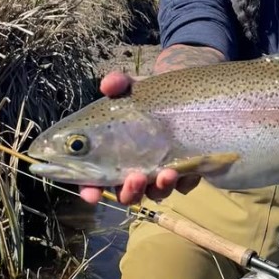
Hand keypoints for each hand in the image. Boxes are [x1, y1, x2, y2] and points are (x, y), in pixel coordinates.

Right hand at [79, 71, 198, 204]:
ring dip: (159, 189)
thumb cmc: (152, 96)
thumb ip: (118, 84)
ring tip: (167, 173)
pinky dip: (184, 182)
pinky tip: (185, 171)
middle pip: (127, 193)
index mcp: (114, 154)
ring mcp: (161, 172)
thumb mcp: (134, 87)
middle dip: (129, 192)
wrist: (188, 94)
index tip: (92, 194)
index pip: (95, 179)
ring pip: (156, 193)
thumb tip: (108, 85)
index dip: (90, 190)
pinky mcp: (187, 172)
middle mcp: (136, 168)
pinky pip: (185, 185)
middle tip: (135, 178)